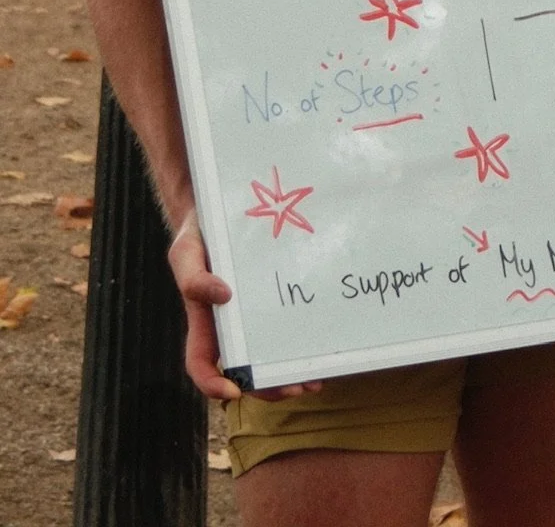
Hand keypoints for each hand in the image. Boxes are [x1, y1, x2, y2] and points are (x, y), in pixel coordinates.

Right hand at [167, 211, 322, 401]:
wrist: (220, 209)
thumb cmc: (197, 234)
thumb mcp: (186, 252)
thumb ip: (193, 277)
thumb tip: (223, 297)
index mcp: (204, 321)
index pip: (201, 364)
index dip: (213, 385)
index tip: (234, 393)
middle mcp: (229, 325)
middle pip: (244, 370)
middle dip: (267, 386)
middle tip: (295, 387)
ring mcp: (252, 314)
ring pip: (268, 355)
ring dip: (287, 372)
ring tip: (315, 380)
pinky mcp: (272, 299)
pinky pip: (284, 326)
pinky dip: (299, 343)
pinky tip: (320, 345)